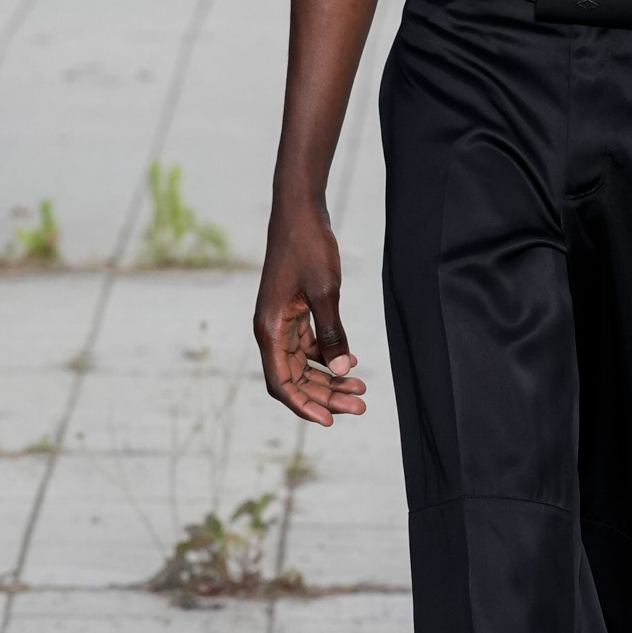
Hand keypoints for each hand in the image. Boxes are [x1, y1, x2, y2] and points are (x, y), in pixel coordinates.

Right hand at [254, 200, 366, 424]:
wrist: (300, 211)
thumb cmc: (308, 247)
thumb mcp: (326, 292)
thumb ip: (332, 334)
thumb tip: (342, 372)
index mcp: (270, 329)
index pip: (283, 383)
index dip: (305, 405)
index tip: (330, 421)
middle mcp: (271, 330)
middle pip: (295, 378)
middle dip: (326, 395)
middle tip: (361, 406)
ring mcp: (281, 321)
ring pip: (303, 364)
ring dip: (329, 378)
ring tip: (362, 389)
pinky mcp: (293, 312)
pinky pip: (308, 346)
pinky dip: (328, 357)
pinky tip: (353, 362)